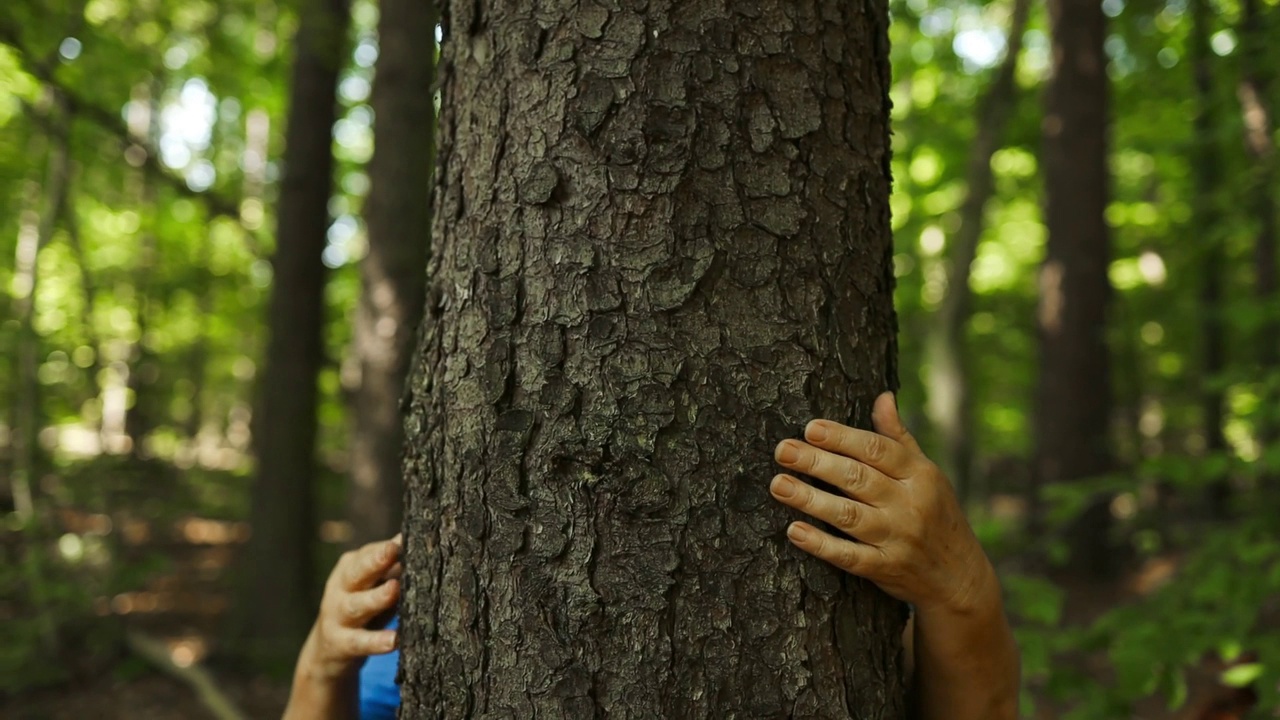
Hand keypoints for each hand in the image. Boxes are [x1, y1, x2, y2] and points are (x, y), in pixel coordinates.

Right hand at [300, 535, 402, 680]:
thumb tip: (419, 539)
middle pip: (357, 573)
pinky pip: (359, 642)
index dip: (385, 547)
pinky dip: (375, 641)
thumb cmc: (362, 607)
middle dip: (374, 561)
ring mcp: (337, 616)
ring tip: (394, 589)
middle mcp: (340, 589)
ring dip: (375, 597)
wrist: (326, 650)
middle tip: (393, 550)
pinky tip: (394, 641)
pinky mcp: (339, 644)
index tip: (406, 537)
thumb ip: (392, 566)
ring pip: (356, 605)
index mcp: (349, 569)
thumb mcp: (374, 584)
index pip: (367, 554)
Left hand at [769, 392, 996, 617]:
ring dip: (810, 499)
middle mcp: (910, 505)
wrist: (959, 577)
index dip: (842, 438)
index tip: (810, 428)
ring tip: (778, 484)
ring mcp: (898, 539)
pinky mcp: (886, 569)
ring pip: (849, 516)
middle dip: (817, 462)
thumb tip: (882, 397)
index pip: (877, 450)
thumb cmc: (936, 514)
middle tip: (783, 451)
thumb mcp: (927, 473)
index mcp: (920, 475)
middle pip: (858, 479)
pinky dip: (821, 544)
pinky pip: (849, 557)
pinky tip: (794, 530)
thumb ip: (899, 438)